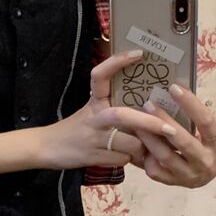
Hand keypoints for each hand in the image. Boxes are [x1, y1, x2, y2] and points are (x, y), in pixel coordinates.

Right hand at [36, 49, 164, 170]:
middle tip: (170, 130)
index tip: (139, 54)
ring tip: (145, 152)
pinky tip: (128, 160)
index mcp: (94, 101)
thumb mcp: (91, 113)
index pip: (100, 75)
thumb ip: (116, 111)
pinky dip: (130, 161)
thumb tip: (149, 113)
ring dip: (142, 150)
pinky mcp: (92, 156)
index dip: (118, 62)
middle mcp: (94, 117)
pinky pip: (122, 159)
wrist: (46, 147)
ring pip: (129, 143)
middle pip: (124, 116)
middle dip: (151, 124)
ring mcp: (93, 137)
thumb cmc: (75, 129)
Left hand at [136, 82, 215, 186]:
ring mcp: (188, 176)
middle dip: (164, 122)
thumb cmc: (202, 145)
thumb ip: (192, 118)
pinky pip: (155, 170)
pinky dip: (146, 157)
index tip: (174, 88)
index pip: (206, 122)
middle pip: (183, 142)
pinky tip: (138, 145)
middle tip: (148, 104)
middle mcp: (204, 163)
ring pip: (165, 156)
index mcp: (215, 145)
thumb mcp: (205, 132)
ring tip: (136, 122)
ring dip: (149, 138)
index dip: (191, 104)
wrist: (204, 176)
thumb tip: (172, 88)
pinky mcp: (172, 183)